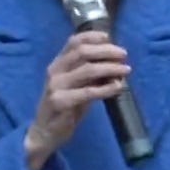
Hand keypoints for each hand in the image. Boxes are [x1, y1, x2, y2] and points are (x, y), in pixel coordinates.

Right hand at [25, 31, 129, 169]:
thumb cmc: (63, 107)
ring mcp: (56, 86)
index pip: (73, 41)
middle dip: (106, 51)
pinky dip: (106, 88)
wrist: (44, 133)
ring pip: (87, 70)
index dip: (92, 36)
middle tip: (123, 55)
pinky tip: (117, 88)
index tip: (110, 37)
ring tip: (125, 70)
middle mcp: (54, 71)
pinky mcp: (60, 102)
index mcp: (57, 64)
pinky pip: (88, 92)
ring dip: (110, 68)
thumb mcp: (75, 86)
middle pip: (82, 52)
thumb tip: (114, 63)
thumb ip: (89, 75)